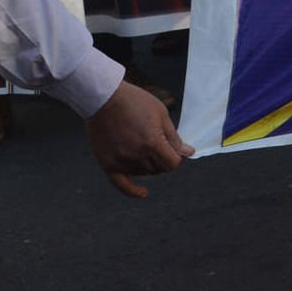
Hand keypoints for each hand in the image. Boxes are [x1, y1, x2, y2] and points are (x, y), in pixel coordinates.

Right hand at [85, 79, 192, 197]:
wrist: (103, 98)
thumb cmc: (134, 101)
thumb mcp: (160, 114)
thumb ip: (174, 137)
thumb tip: (188, 152)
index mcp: (152, 142)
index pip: (173, 163)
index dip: (179, 157)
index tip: (178, 150)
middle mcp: (136, 155)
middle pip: (160, 169)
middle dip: (164, 159)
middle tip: (162, 145)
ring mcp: (121, 161)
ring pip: (144, 173)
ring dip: (150, 165)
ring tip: (145, 146)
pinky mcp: (107, 164)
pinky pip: (121, 185)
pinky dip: (133, 191)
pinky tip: (144, 193)